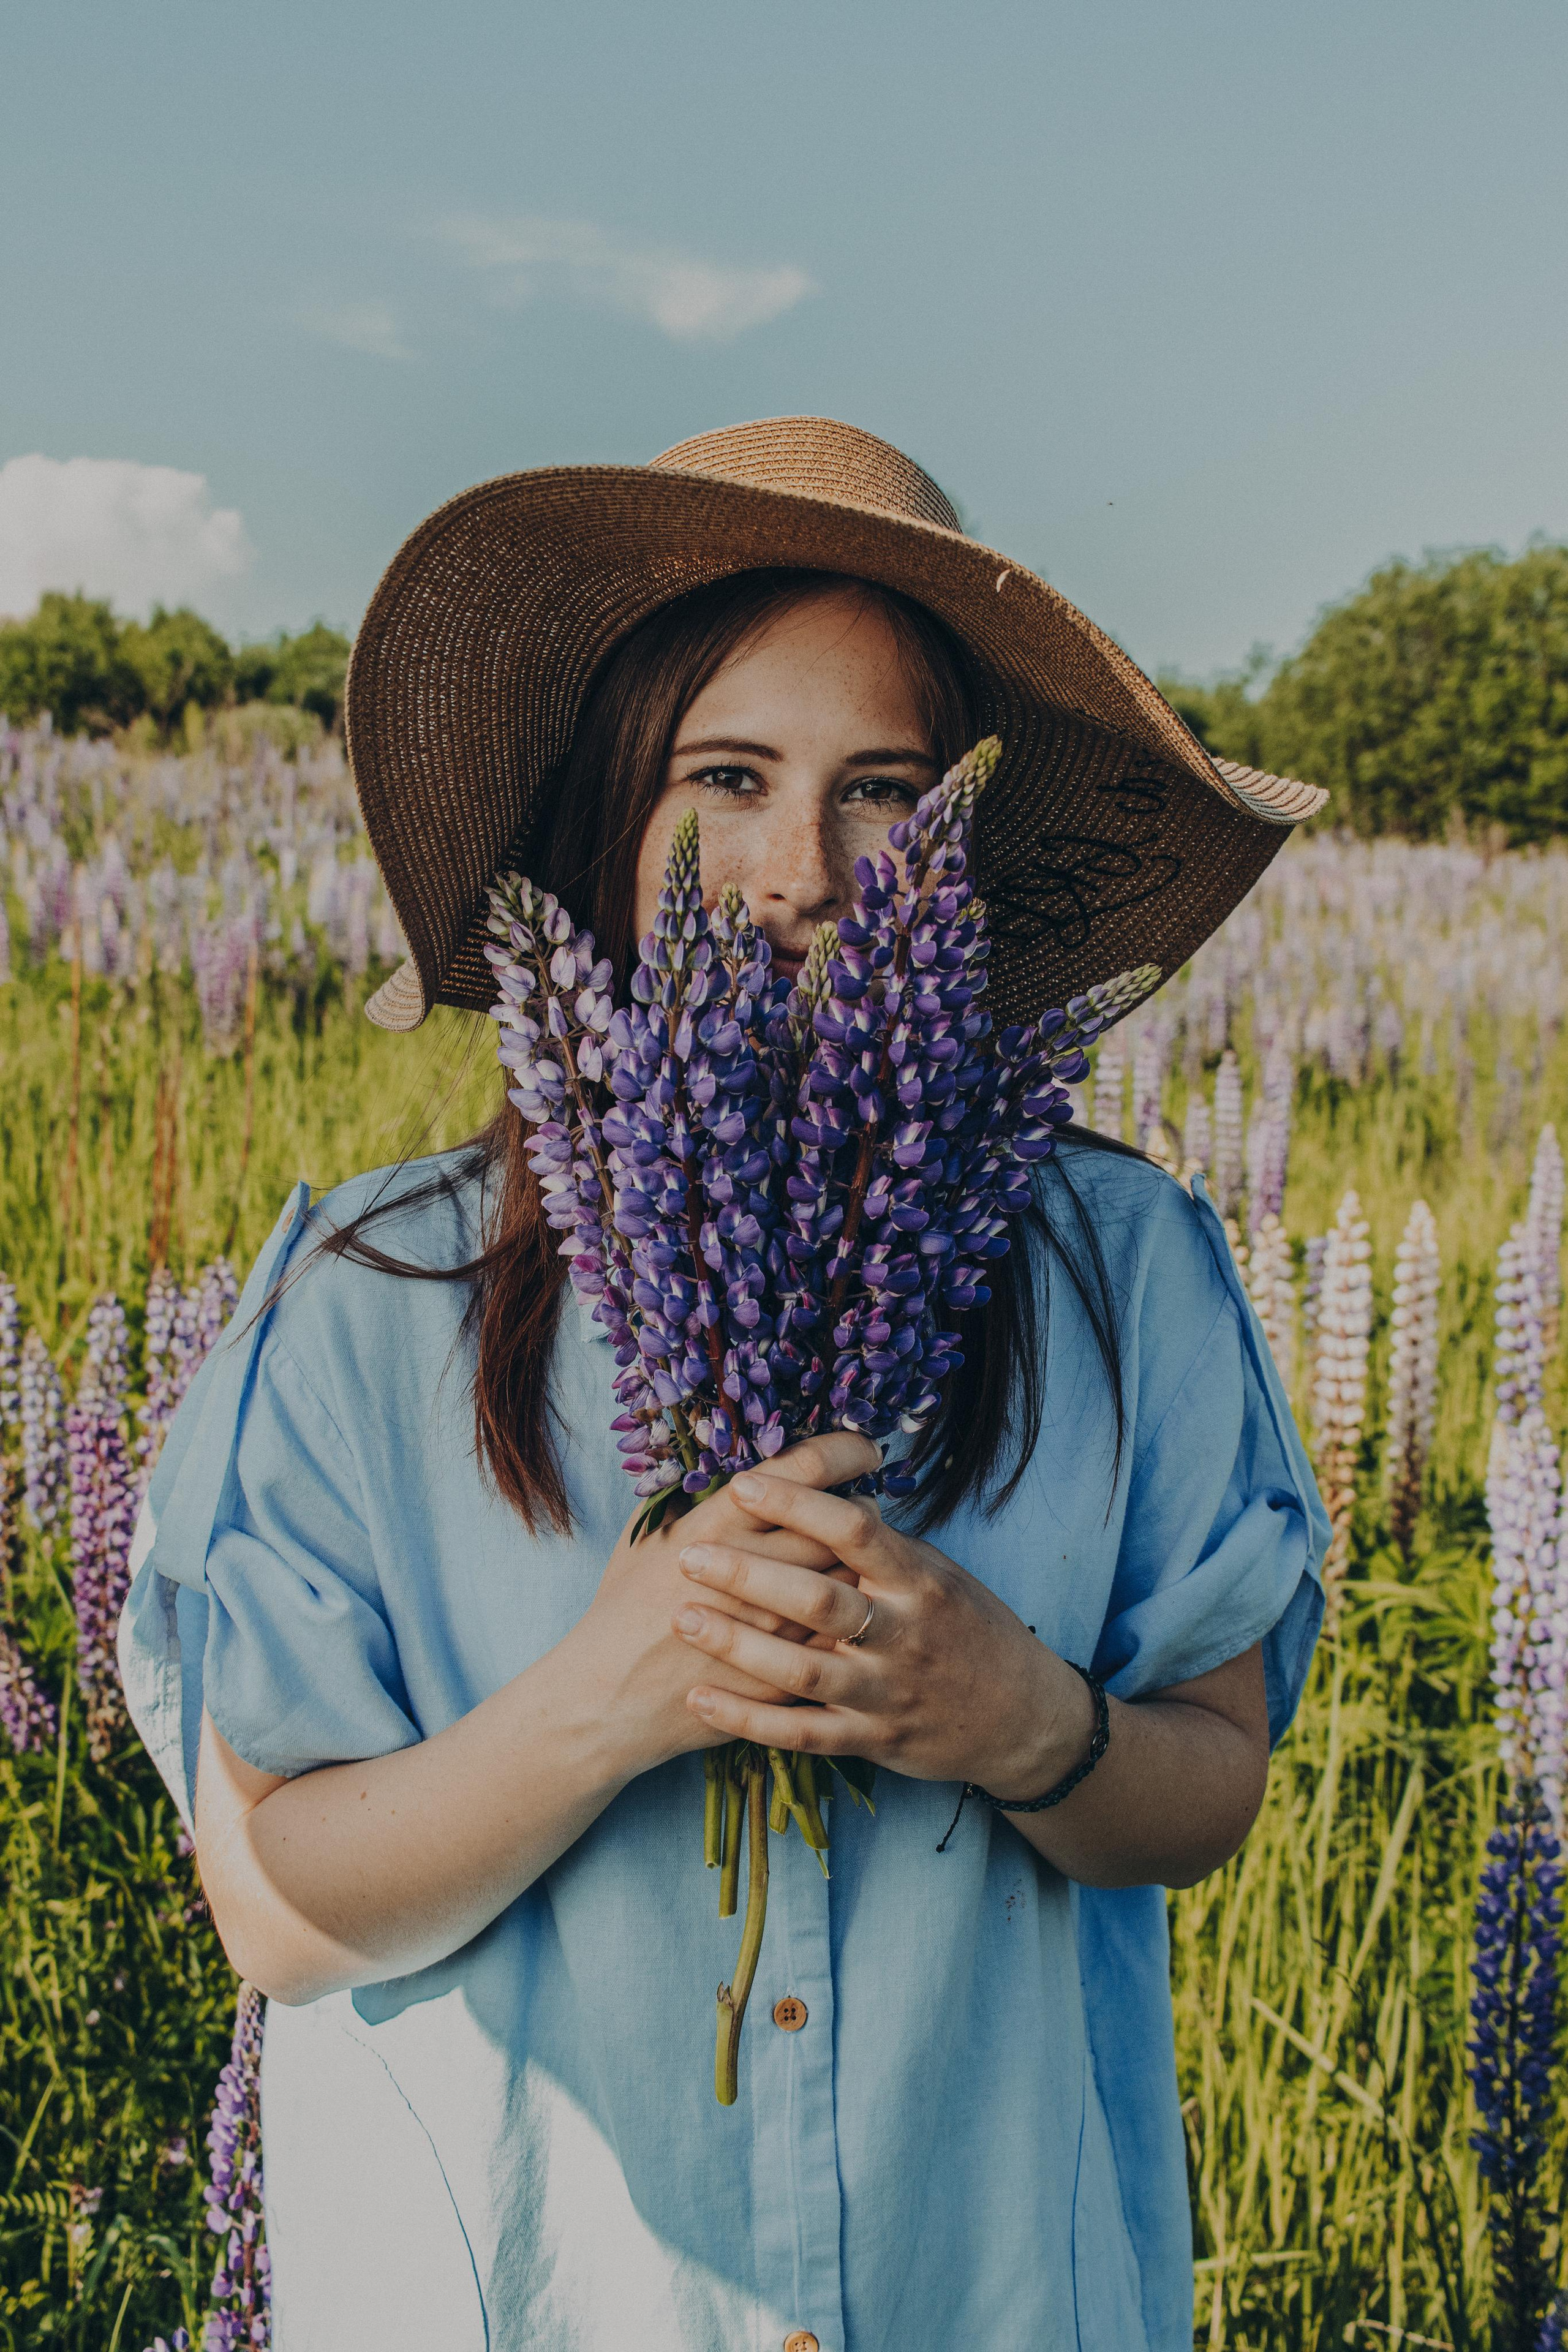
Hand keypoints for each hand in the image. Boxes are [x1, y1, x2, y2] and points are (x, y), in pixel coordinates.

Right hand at [567, 1433, 880, 1778]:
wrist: (609, 1696)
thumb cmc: (625, 1606)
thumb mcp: (649, 1534)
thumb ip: (701, 1497)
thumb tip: (753, 1464)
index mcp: (716, 1527)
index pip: (804, 1470)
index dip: (846, 1452)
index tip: (862, 1451)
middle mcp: (751, 1571)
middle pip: (843, 1522)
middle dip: (862, 1505)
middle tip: (862, 1503)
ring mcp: (772, 1629)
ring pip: (853, 1580)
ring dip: (864, 1561)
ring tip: (856, 1553)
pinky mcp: (783, 1676)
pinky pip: (841, 1636)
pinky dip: (853, 1615)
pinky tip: (848, 1607)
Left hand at [672, 1473, 1095, 1797]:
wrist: (1022, 1720)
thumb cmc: (970, 1630)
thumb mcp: (939, 1575)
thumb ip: (880, 1547)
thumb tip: (822, 1493)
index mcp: (919, 1581)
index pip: (854, 1530)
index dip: (796, 1503)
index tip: (742, 1484)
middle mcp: (902, 1635)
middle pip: (818, 1601)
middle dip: (749, 1576)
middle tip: (689, 1554)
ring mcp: (885, 1692)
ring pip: (802, 1671)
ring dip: (738, 1645)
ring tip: (683, 1616)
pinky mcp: (871, 1740)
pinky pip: (801, 1734)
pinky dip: (747, 1719)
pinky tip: (700, 1698)